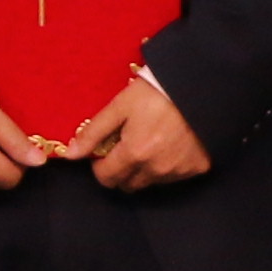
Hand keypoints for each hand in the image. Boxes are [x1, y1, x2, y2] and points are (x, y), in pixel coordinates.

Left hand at [64, 71, 211, 191]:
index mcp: (134, 154)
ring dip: (144, 169)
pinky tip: (170, 144)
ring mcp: (178, 171)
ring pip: (150, 182)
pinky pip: (173, 177)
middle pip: (127, 185)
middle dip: (121, 170)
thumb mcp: (120, 106)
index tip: (105, 151)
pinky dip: (167, 166)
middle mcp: (156, 168)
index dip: (100, 166)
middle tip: (126, 146)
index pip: (106, 178)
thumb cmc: (157, 92)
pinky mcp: (197, 168)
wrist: (201, 86)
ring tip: (150, 142)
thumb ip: (93, 132)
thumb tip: (70, 155)